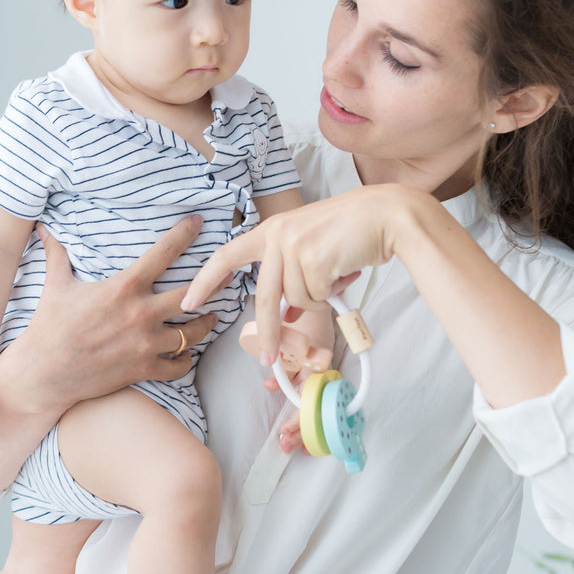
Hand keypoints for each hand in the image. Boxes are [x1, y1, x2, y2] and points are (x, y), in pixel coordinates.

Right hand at [0, 216, 218, 417]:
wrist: (43, 372)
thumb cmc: (48, 326)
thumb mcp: (55, 285)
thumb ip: (57, 255)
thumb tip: (43, 230)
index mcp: (124, 287)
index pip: (163, 252)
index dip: (184, 234)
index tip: (198, 223)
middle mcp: (141, 313)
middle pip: (193, 294)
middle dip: (215, 283)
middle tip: (227, 277)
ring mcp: (145, 343)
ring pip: (193, 332)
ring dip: (205, 325)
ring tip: (211, 317)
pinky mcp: (143, 369)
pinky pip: (179, 366)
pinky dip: (186, 359)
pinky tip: (186, 353)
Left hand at [183, 188, 401, 361]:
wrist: (386, 214)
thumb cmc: (353, 232)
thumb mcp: (311, 248)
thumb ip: (291, 275)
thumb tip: (287, 316)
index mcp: (272, 229)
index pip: (227, 255)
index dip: (206, 280)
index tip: (187, 301)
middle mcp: (278, 235)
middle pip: (264, 297)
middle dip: (269, 333)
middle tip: (268, 359)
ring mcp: (294, 246)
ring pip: (297, 300)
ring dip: (321, 297)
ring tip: (340, 271)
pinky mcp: (313, 259)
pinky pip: (317, 298)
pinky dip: (335, 292)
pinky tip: (347, 268)